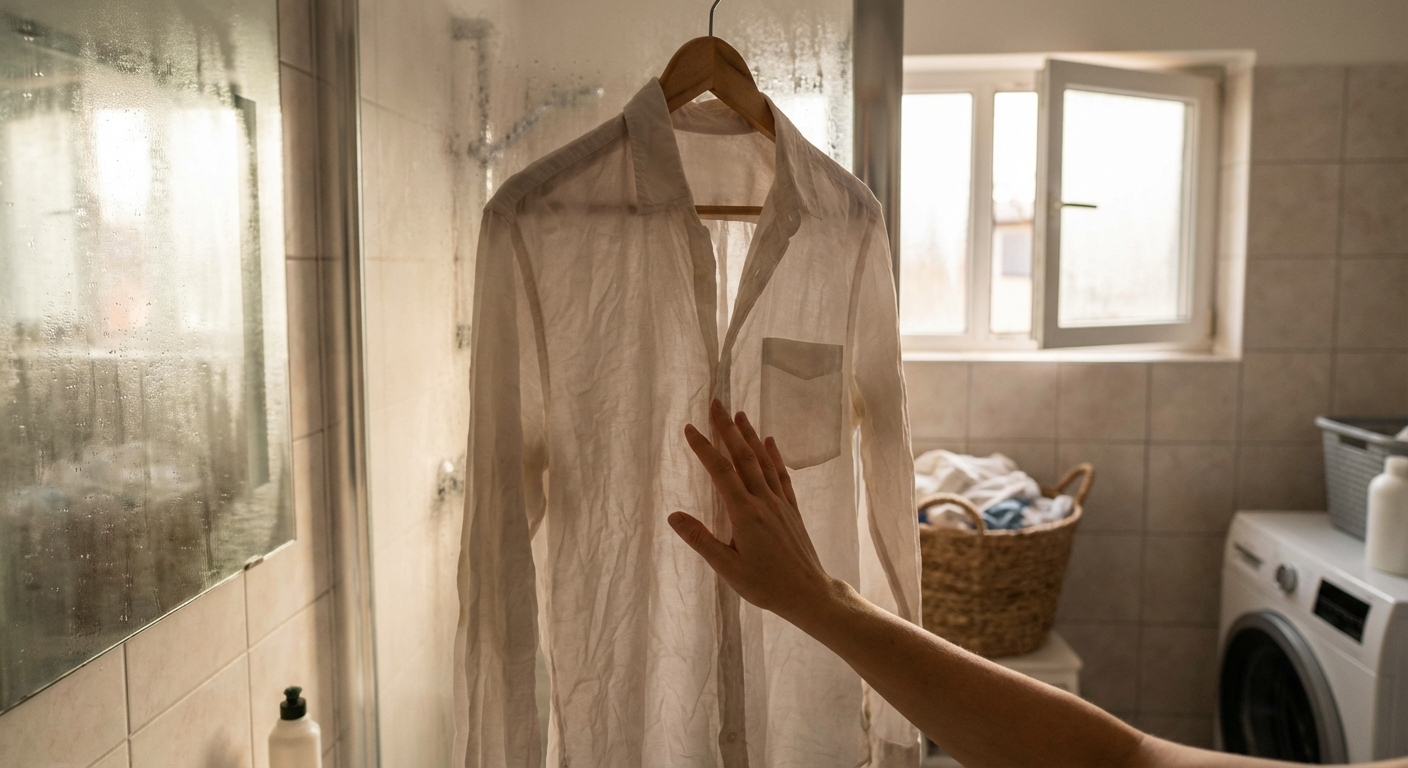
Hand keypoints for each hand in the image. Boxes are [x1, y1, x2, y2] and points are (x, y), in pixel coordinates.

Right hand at [667, 400, 839, 622]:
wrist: (808, 593)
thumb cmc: (766, 585)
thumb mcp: (727, 568)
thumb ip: (701, 540)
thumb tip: (673, 516)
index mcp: (745, 513)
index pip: (721, 472)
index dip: (705, 448)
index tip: (690, 428)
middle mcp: (763, 501)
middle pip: (743, 457)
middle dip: (728, 429)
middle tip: (716, 403)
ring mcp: (780, 503)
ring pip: (763, 461)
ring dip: (750, 436)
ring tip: (740, 414)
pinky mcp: (791, 510)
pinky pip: (782, 475)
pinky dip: (775, 455)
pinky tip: (770, 442)